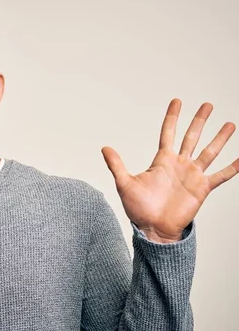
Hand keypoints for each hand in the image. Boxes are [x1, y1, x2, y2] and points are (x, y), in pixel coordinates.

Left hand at [102, 99, 237, 242]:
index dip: (173, 117)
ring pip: (209, 152)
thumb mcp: (125, 183)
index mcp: (162, 161)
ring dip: (220, 138)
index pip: (168, 133)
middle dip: (200, 120)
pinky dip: (232, 168)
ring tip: (230, 124)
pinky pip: (220, 176)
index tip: (177, 101)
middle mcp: (179, 165)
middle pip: (192, 137)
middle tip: (208, 104)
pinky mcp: (202, 189)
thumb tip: (104, 148)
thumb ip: (116, 165)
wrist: (153, 228)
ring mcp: (192, 176)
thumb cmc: (138, 209)